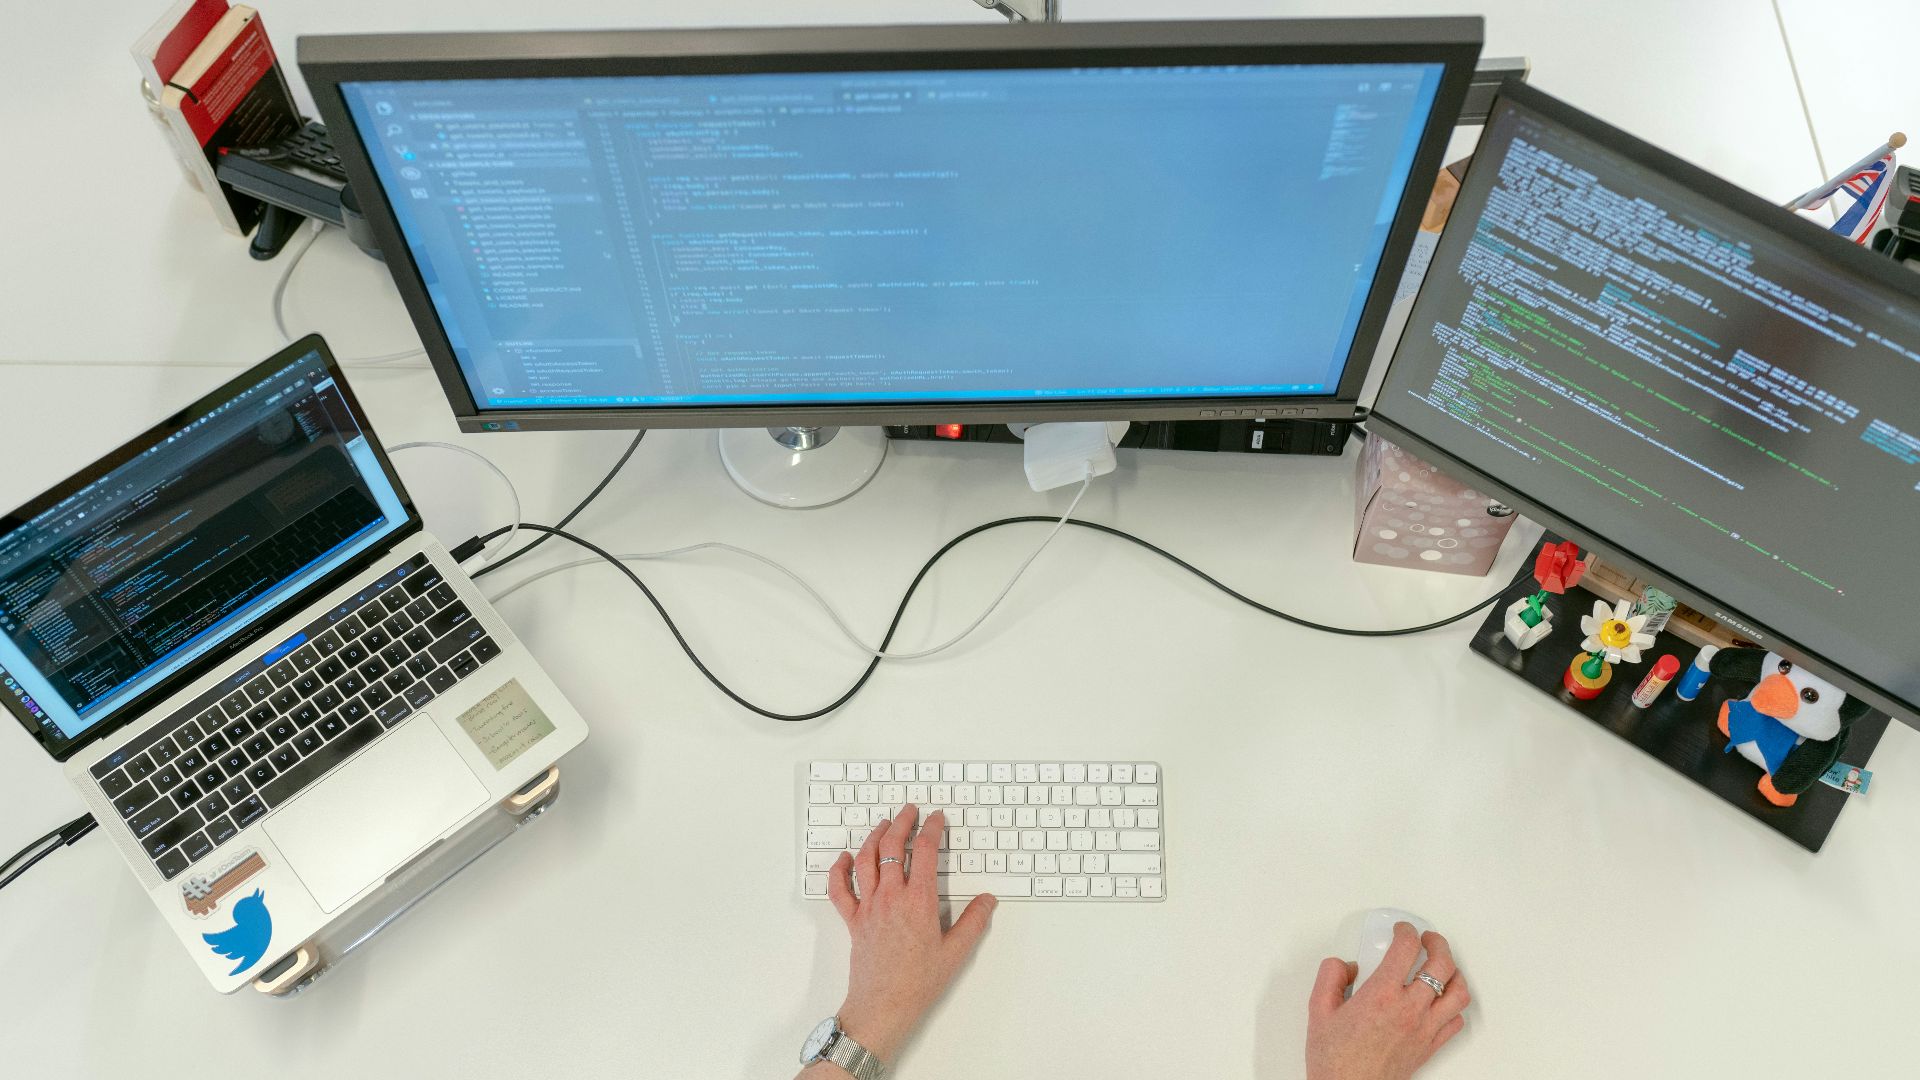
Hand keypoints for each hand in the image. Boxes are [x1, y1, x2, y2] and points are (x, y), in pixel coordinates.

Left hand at [820, 804, 995, 1062]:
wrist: (883, 1005)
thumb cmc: (918, 982)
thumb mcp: (956, 952)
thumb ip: (974, 921)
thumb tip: (987, 900)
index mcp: (918, 901)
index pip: (924, 851)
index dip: (931, 829)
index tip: (936, 819)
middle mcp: (891, 897)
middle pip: (891, 847)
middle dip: (902, 823)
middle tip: (910, 811)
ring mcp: (868, 907)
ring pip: (866, 860)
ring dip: (874, 837)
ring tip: (883, 825)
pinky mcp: (853, 920)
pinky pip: (839, 889)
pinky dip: (839, 869)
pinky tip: (845, 857)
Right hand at [1305, 922, 1469, 1079]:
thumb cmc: (1335, 1061)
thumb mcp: (1318, 1010)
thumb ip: (1330, 977)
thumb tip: (1346, 965)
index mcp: (1381, 995)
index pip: (1406, 948)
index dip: (1406, 931)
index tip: (1401, 930)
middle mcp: (1409, 1009)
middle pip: (1441, 964)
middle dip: (1437, 943)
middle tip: (1427, 939)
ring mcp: (1424, 1029)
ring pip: (1458, 992)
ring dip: (1454, 972)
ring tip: (1443, 965)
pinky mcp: (1430, 1047)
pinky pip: (1456, 1021)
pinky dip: (1454, 1005)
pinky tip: (1443, 1000)